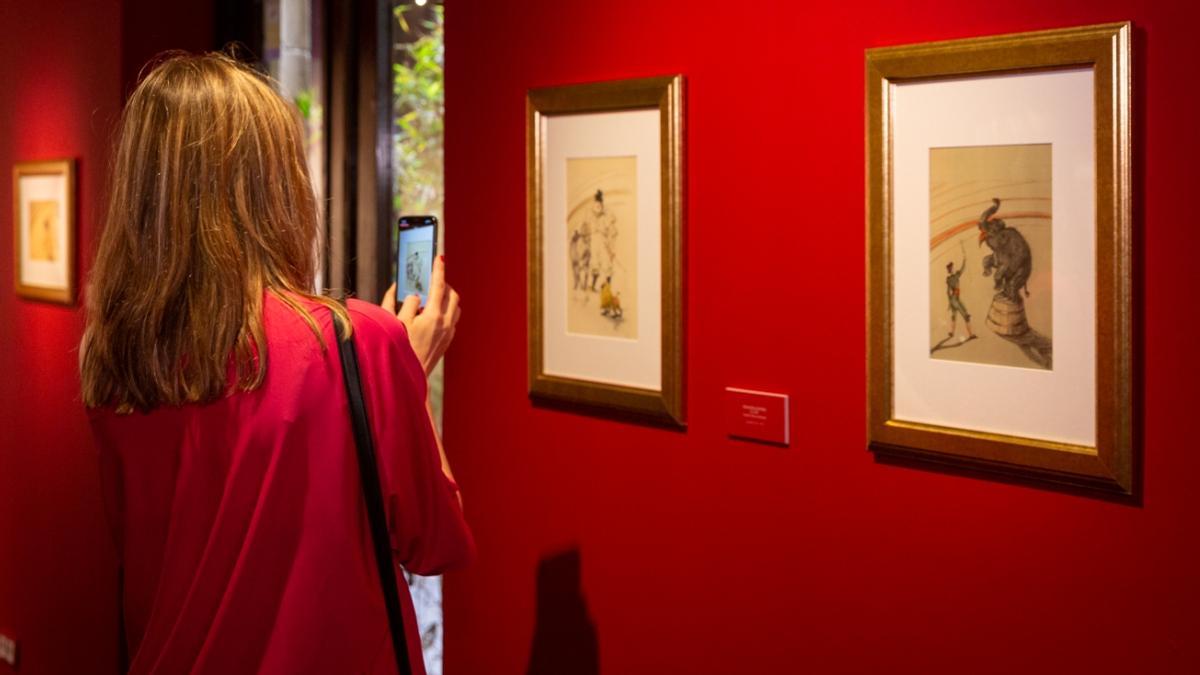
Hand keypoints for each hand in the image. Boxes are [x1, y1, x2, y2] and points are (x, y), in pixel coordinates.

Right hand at [381, 255, 460, 375]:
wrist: (409, 378)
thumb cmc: (398, 350)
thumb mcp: (393, 323)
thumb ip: (398, 302)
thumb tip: (402, 289)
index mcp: (433, 317)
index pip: (439, 286)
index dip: (439, 269)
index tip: (439, 257)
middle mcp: (445, 324)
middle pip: (452, 295)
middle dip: (444, 284)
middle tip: (430, 280)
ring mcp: (449, 333)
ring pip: (455, 307)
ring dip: (446, 298)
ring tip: (430, 297)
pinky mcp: (448, 341)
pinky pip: (452, 319)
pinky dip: (445, 310)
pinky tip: (430, 314)